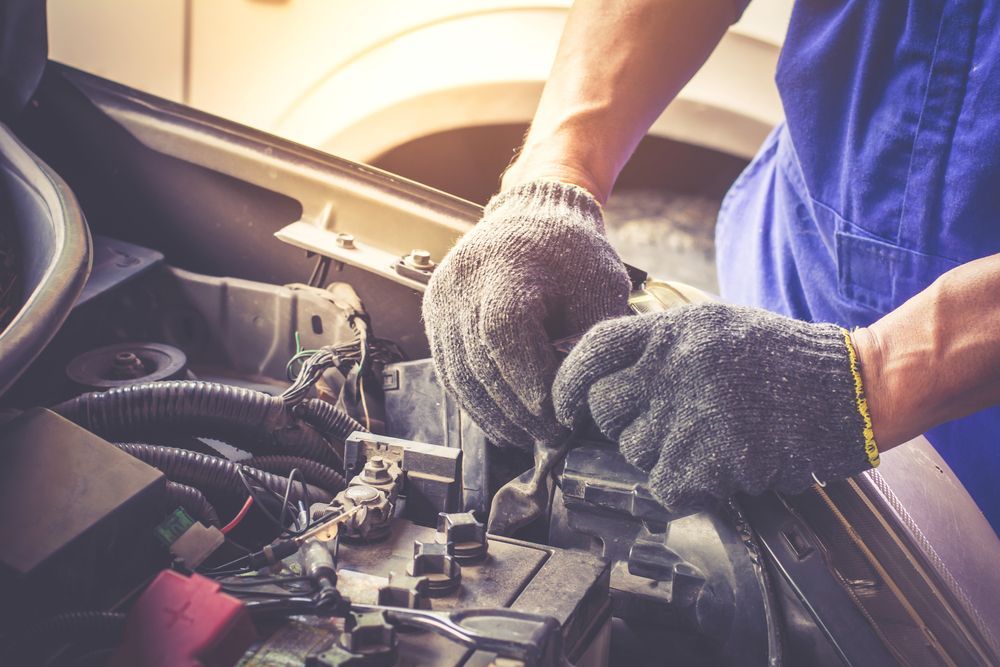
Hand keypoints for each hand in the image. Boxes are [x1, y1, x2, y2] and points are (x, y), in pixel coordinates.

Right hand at [422, 180, 631, 449]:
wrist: (533, 215)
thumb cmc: (572, 251)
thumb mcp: (600, 288)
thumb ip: (590, 341)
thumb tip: (578, 401)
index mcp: (505, 267)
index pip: (504, 334)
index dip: (527, 382)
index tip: (557, 415)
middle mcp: (462, 283)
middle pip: (480, 362)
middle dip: (517, 410)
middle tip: (551, 437)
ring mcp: (441, 300)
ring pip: (460, 375)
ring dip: (494, 415)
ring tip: (528, 437)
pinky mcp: (434, 315)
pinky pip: (449, 370)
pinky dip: (476, 402)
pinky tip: (502, 422)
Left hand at [552, 302, 878, 510]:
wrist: (850, 390)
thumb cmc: (782, 360)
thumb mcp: (714, 327)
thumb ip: (658, 345)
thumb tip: (599, 375)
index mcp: (674, 329)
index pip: (593, 349)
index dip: (567, 381)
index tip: (564, 407)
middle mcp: (675, 366)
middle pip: (604, 407)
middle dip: (620, 423)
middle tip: (659, 425)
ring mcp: (692, 412)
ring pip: (634, 450)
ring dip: (660, 454)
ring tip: (705, 439)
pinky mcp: (712, 458)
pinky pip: (665, 486)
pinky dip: (685, 486)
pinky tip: (718, 466)